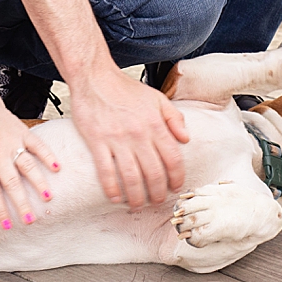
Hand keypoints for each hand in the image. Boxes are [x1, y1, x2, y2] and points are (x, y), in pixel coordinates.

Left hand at [0, 95, 59, 229]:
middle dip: (22, 203)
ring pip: (28, 166)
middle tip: (30, 220)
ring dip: (38, 182)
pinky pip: (37, 145)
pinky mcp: (22, 131)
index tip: (8, 225)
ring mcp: (13, 142)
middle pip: (12, 183)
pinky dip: (48, 155)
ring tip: (47, 198)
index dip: (0, 210)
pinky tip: (56, 167)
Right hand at [69, 63, 186, 208]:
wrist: (95, 76)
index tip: (176, 187)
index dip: (177, 177)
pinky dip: (112, 189)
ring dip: (136, 197)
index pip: (173, 158)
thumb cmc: (125, 89)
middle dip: (158, 193)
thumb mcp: (156, 97)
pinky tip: (115, 198)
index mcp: (154, 124)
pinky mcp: (97, 141)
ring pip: (131, 178)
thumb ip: (174, 118)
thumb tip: (186, 139)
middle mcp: (138, 134)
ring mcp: (117, 139)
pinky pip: (106, 172)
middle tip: (157, 201)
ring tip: (137, 204)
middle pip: (154, 173)